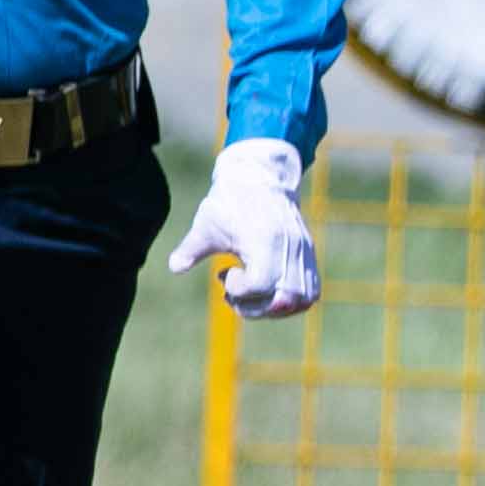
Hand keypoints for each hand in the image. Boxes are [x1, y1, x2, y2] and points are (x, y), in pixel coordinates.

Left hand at [164, 138, 317, 317]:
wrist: (261, 177)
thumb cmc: (230, 201)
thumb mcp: (206, 225)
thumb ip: (191, 249)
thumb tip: (174, 267)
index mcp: (265, 240)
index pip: (260, 283)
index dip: (239, 289)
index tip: (224, 274)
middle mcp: (289, 249)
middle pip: (283, 300)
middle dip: (255, 308)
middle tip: (234, 293)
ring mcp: (303, 253)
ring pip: (300, 300)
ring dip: (274, 308)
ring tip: (253, 295)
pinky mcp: (309, 256)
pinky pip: (310, 292)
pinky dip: (290, 301)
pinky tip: (267, 291)